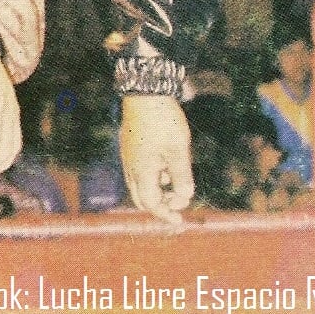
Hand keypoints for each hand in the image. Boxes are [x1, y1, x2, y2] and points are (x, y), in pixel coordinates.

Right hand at [119, 95, 193, 224]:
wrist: (145, 93)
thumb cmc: (163, 120)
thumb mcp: (179, 149)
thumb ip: (182, 176)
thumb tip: (185, 197)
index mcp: (142, 171)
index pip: (151, 204)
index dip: (166, 214)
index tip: (180, 220)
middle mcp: (132, 168)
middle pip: (142, 199)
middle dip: (161, 205)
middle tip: (179, 202)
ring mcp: (129, 158)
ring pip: (140, 185)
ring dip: (158, 190)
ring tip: (177, 179)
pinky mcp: (130, 148)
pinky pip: (139, 172)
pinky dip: (154, 177)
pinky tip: (167, 165)